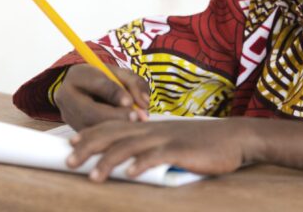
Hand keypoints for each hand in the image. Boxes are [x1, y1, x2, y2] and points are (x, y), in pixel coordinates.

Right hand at [53, 64, 150, 129]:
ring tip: (135, 125)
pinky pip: (93, 137)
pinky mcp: (75, 130)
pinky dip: (112, 136)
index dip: (114, 94)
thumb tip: (144, 103)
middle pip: (90, 111)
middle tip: (137, 118)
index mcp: (78, 76)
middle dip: (116, 116)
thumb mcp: (120, 74)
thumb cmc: (105, 79)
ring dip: (116, 129)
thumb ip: (134, 84)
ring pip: (92, 127)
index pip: (97, 84)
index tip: (130, 102)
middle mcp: (67, 97)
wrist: (84, 89)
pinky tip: (127, 133)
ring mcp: (69, 117)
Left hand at [66, 119, 254, 181]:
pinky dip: (141, 164)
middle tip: (68, 161)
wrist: (234, 137)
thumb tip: (133, 161)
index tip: (72, 144)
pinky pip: (157, 156)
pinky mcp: (181, 150)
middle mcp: (154, 129)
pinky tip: (129, 174)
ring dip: (109, 161)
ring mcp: (167, 138)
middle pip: (114, 135)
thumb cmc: (203, 142)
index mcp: (151, 126)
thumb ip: (153, 146)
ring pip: (130, 146)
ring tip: (93, 176)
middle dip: (89, 147)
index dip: (91, 134)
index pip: (114, 126)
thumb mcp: (174, 140)